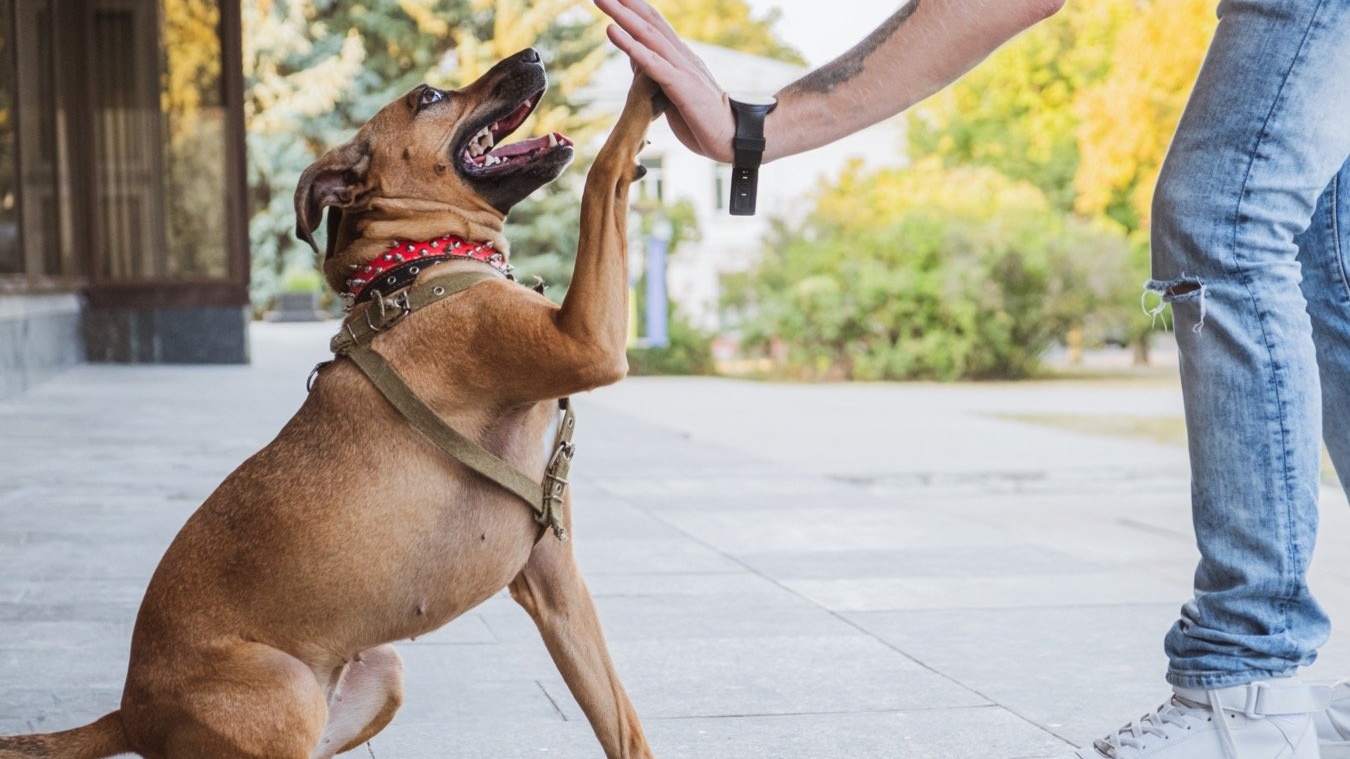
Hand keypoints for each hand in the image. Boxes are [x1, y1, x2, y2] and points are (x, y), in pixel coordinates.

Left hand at [593, 0, 735, 161]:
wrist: (735, 138)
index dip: (635, 9)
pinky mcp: (682, 86)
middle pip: (650, 23)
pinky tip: (611, 31)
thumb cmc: (705, 122)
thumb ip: (657, 74)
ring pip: (648, 36)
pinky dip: (630, 45)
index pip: (656, 26)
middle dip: (625, 4)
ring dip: (623, 16)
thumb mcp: (675, 94)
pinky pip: (652, 62)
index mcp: (682, 59)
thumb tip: (637, 58)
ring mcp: (683, 69)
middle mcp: (683, 57)